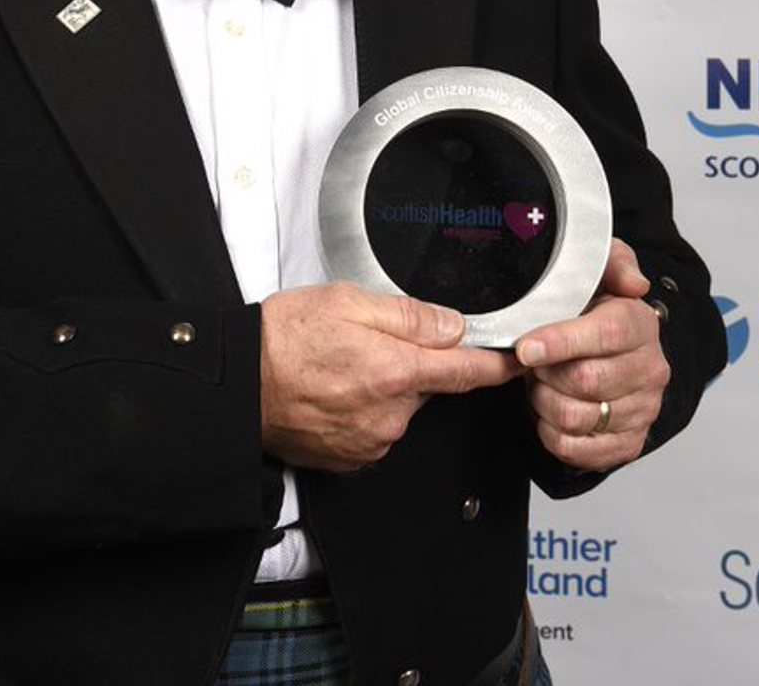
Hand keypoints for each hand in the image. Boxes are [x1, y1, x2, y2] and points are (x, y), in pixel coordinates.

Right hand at [260, 281, 519, 472]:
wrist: (238, 384)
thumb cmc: (283, 338)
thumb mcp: (347, 301)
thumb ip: (408, 315)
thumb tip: (452, 326)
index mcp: (395, 370)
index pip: (467, 371)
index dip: (498, 366)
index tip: (520, 362)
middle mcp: (391, 414)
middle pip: (429, 385)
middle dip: (414, 364)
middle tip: (370, 342)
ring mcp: (372, 441)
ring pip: (402, 407)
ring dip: (387, 387)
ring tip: (342, 366)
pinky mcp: (353, 458)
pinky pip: (377, 429)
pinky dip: (366, 410)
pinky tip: (335, 391)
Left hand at [516, 239, 667, 471]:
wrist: (604, 354)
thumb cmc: (592, 311)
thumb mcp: (598, 272)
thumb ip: (614, 262)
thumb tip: (634, 282)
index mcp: (640, 325)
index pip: (605, 335)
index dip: (561, 341)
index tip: (526, 347)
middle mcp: (650, 370)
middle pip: (586, 381)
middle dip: (545, 372)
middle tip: (532, 360)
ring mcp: (642, 410)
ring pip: (576, 417)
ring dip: (544, 401)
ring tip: (541, 382)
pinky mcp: (628, 444)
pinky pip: (575, 449)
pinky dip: (550, 432)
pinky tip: (549, 410)